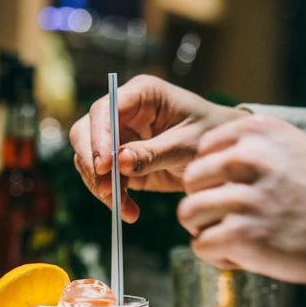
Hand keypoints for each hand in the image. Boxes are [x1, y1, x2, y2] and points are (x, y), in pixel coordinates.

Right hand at [69, 75, 246, 221]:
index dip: (99, 137)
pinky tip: (130, 212)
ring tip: (124, 208)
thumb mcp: (187, 144)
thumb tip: (118, 162)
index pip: (105, 110)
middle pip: (85, 132)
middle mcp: (123, 112)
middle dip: (92, 164)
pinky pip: (103, 179)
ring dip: (101, 186)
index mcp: (141, 94)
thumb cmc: (211, 134)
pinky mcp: (120, 161)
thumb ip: (154, 153)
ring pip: (90, 159)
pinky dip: (112, 197)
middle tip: (106, 190)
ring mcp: (118, 136)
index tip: (105, 166)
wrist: (220, 152)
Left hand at [177, 114, 305, 282]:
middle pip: (190, 182)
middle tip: (238, 220)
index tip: (238, 192)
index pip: (201, 151)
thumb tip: (204, 168)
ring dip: (209, 231)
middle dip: (207, 204)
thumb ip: (250, 151)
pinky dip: (219, 256)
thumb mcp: (291, 149)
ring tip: (242, 238)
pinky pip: (201, 246)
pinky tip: (249, 255)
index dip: (213, 178)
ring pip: (188, 214)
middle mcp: (246, 158)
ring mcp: (242, 197)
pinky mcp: (241, 234)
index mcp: (256, 131)